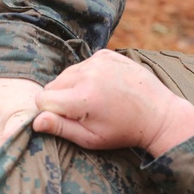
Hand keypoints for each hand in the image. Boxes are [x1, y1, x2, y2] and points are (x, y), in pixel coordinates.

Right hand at [32, 49, 193, 155]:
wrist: (158, 115)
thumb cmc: (122, 132)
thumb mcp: (90, 138)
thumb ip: (60, 129)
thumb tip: (35, 121)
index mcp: (81, 98)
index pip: (42, 99)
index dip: (50, 112)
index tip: (66, 120)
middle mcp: (87, 74)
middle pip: (52, 85)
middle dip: (61, 99)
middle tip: (84, 112)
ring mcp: (98, 61)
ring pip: (66, 74)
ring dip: (73, 87)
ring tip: (95, 100)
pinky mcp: (106, 54)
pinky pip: (83, 64)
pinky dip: (87, 75)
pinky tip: (103, 87)